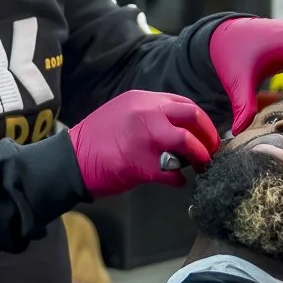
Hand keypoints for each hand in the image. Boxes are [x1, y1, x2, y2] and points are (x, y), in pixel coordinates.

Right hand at [67, 91, 219, 197]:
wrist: (70, 160)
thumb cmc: (95, 140)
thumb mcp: (122, 113)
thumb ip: (148, 115)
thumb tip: (176, 129)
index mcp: (142, 100)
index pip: (183, 104)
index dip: (200, 120)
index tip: (206, 133)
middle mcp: (146, 113)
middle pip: (192, 117)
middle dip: (208, 135)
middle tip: (212, 149)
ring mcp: (145, 138)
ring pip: (187, 142)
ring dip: (200, 156)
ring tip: (201, 166)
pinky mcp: (142, 165)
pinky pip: (173, 173)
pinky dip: (179, 179)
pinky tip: (176, 182)